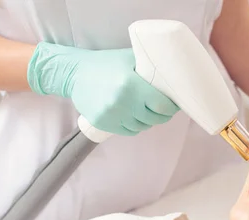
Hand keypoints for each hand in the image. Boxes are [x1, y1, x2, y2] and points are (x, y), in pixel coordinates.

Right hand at [27, 43, 178, 135]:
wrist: (74, 73)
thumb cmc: (105, 63)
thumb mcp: (129, 58)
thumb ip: (149, 67)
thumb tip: (174, 76)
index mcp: (131, 85)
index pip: (161, 106)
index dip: (170, 107)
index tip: (173, 104)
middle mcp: (122, 102)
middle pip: (154, 119)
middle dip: (162, 115)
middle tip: (164, 108)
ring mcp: (111, 115)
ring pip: (142, 127)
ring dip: (148, 121)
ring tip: (147, 110)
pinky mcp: (103, 124)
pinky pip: (129, 131)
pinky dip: (135, 126)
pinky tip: (134, 116)